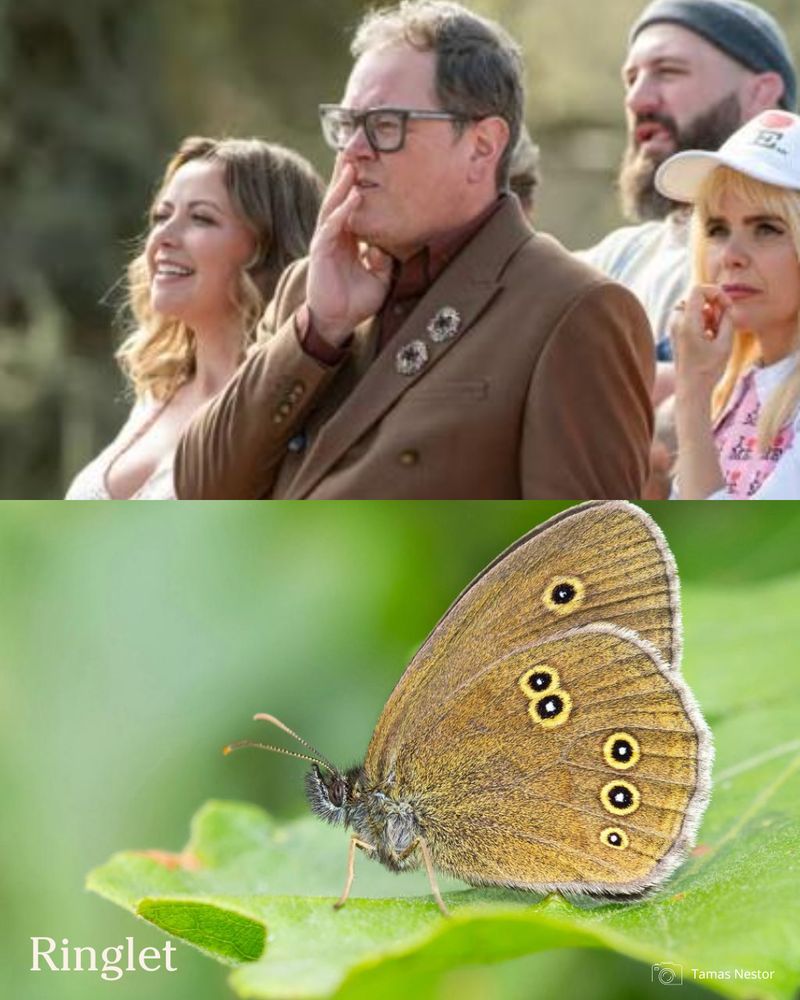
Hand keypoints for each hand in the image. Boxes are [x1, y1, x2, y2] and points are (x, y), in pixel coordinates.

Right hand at [306, 161, 392, 346]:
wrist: (337, 321)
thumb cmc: (356, 300)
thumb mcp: (379, 277)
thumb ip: (384, 259)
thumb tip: (386, 244)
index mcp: (347, 238)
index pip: (350, 205)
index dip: (356, 184)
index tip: (368, 163)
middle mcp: (334, 235)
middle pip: (338, 198)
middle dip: (344, 174)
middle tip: (354, 149)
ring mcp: (326, 241)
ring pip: (333, 206)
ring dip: (342, 185)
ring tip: (351, 164)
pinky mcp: (321, 251)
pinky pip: (332, 226)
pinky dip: (342, 211)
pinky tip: (352, 197)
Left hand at [669, 284, 734, 392]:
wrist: (691, 390)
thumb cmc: (708, 370)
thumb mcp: (725, 343)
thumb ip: (727, 319)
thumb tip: (725, 306)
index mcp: (687, 323)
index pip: (698, 290)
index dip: (716, 292)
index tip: (727, 306)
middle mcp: (676, 323)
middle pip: (695, 298)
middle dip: (712, 305)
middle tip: (722, 323)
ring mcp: (673, 329)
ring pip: (693, 308)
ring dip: (708, 315)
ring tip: (715, 334)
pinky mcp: (676, 335)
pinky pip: (689, 318)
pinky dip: (701, 322)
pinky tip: (709, 338)